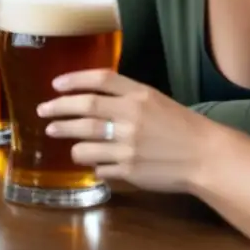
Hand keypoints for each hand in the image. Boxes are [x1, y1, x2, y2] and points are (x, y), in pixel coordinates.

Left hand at [37, 69, 215, 192]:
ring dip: (70, 142)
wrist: (205, 156)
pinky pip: (99, 167)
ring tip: (63, 139)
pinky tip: (94, 163)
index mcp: (139, 95)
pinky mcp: (129, 169)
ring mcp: (128, 145)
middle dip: (58, 110)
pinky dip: (93, 165)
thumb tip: (89, 99)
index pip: (99, 79)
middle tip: (43, 113)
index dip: (73, 80)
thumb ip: (125, 96)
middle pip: (85, 109)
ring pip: (84, 143)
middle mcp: (131, 116)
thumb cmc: (181, 126)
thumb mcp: (155, 100)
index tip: (55, 85)